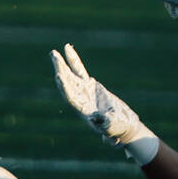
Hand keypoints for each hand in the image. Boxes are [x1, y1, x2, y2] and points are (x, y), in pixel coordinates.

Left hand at [50, 43, 158, 164]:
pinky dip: (74, 61)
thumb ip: (105, 122)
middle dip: (61, 70)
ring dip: (63, 64)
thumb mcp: (113, 126)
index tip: (59, 75)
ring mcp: (84, 92)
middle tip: (54, 56)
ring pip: (71, 75)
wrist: (123, 126)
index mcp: (84, 110)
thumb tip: (96, 118)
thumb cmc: (119, 128)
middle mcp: (80, 100)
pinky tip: (68, 50)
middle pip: (68, 83)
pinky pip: (80, 71)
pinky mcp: (90, 86)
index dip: (65, 87)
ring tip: (54, 53)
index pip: (71, 97)